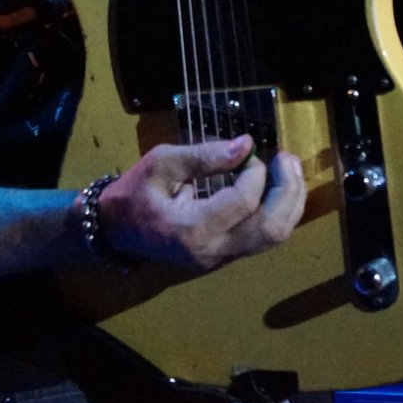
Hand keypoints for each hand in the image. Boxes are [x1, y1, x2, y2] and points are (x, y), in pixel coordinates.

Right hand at [99, 135, 304, 271]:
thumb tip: (245, 144)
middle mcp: (213, 251)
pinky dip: (277, 210)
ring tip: (289, 170)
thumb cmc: (133, 194)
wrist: (114, 231)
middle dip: (289, 191)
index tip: (248, 151)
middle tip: (287, 158)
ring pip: (274, 237)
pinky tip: (276, 187)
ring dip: (289, 202)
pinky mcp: (225, 256)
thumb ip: (203, 155)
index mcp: (192, 230)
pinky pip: (262, 237)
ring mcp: (221, 259)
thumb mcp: (161, 163)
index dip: (255, 172)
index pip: (243, 203)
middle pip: (272, 230)